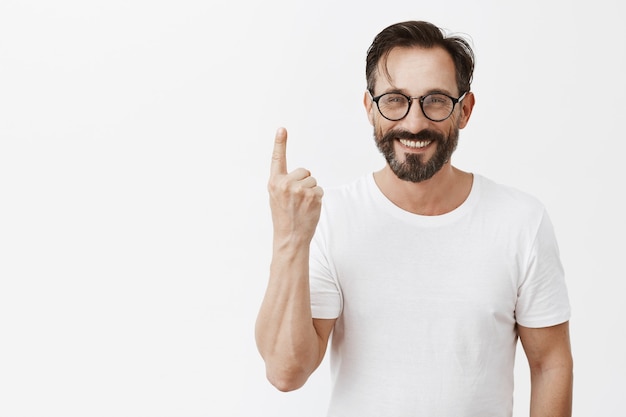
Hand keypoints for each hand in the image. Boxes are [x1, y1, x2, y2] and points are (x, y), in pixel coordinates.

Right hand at [268, 127, 322, 243]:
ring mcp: (299, 189)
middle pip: (304, 171)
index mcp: (274, 182)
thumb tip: (305, 174)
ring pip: (313, 181)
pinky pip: (319, 189)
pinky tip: (309, 209)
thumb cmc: (284, 217)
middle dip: (304, 182)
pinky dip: (317, 198)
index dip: (280, 143)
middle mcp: (285, 183)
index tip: (282, 129)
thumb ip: (284, 183)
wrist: (290, 237)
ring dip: (311, 191)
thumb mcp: (276, 197)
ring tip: (302, 206)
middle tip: (297, 200)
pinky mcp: (312, 195)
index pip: (277, 159)